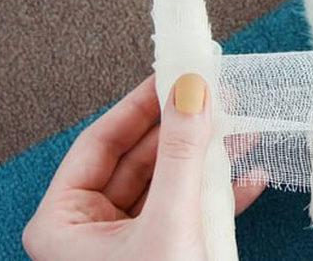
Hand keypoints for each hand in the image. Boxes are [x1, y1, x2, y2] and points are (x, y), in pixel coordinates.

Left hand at [23, 74, 264, 259]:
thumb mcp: (171, 224)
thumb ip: (181, 153)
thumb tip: (191, 90)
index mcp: (63, 224)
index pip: (100, 142)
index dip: (141, 104)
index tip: (175, 71)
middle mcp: (88, 233)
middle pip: (138, 159)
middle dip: (182, 128)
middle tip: (214, 92)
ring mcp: (126, 248)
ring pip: (167, 184)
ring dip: (206, 157)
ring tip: (241, 128)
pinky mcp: (161, 258)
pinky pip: (186, 212)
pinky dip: (217, 193)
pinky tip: (249, 177)